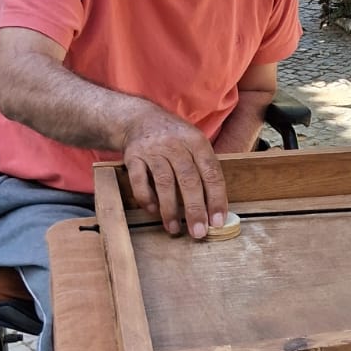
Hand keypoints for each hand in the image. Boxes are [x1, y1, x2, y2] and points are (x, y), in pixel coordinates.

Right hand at [121, 106, 228, 238]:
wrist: (138, 118)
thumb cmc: (173, 138)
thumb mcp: (194, 143)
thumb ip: (205, 169)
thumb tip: (216, 208)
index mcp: (196, 142)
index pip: (211, 173)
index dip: (216, 199)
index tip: (217, 222)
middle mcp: (176, 144)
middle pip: (189, 180)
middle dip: (195, 210)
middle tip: (198, 232)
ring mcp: (153, 150)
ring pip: (164, 183)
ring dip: (170, 209)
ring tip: (174, 229)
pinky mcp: (133, 156)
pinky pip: (139, 181)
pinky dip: (146, 198)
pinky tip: (153, 211)